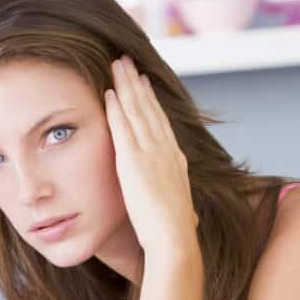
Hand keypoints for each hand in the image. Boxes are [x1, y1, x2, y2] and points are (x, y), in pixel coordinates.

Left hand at [105, 56, 198, 257]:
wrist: (174, 238)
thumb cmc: (174, 232)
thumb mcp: (180, 209)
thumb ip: (179, 203)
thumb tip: (192, 215)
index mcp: (175, 159)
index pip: (160, 122)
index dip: (150, 100)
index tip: (142, 83)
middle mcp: (165, 150)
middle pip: (149, 108)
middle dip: (137, 83)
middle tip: (127, 62)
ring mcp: (150, 153)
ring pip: (136, 110)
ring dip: (125, 85)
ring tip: (117, 65)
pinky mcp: (133, 160)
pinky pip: (122, 127)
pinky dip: (115, 107)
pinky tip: (107, 92)